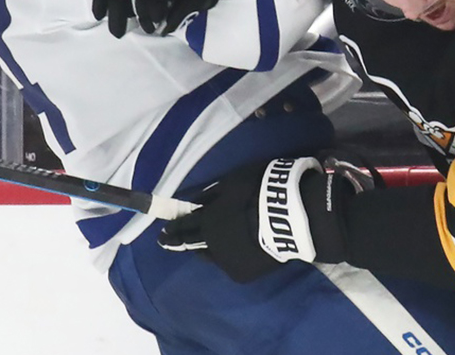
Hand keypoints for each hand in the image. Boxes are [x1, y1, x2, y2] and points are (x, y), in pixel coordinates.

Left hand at [159, 157, 353, 282]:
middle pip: (193, 245)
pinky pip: (231, 263)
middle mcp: (212, 245)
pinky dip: (230, 256)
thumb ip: (213, 194)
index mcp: (207, 221)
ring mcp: (228, 262)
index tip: (161, 234)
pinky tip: (236, 251)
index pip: (183, 227)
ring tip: (209, 246)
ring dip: (208, 249)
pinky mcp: (245, 273)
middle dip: (182, 242)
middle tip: (173, 242)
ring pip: (212, 256)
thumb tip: (197, 201)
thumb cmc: (261, 192)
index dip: (172, 229)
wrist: (292, 218)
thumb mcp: (234, 182)